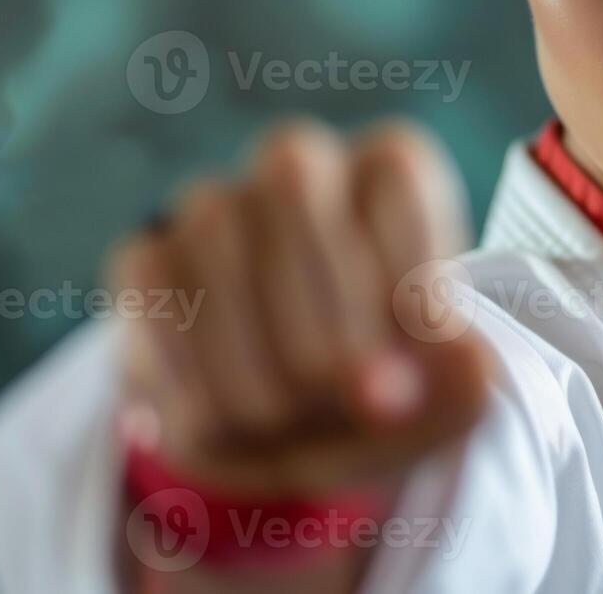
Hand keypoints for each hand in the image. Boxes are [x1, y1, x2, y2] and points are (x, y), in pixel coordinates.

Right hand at [112, 116, 490, 497]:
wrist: (286, 438)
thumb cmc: (381, 395)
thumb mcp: (437, 403)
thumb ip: (456, 385)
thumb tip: (443, 367)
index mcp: (390, 171)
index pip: (394, 168)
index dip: (409, 263)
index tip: (428, 345)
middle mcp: (298, 164)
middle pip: (296, 184)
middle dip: (329, 313)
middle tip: (360, 399)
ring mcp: (214, 205)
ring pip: (217, 237)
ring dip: (258, 352)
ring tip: (293, 425)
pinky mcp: (146, 259)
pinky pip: (155, 291)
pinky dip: (189, 371)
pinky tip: (224, 424)